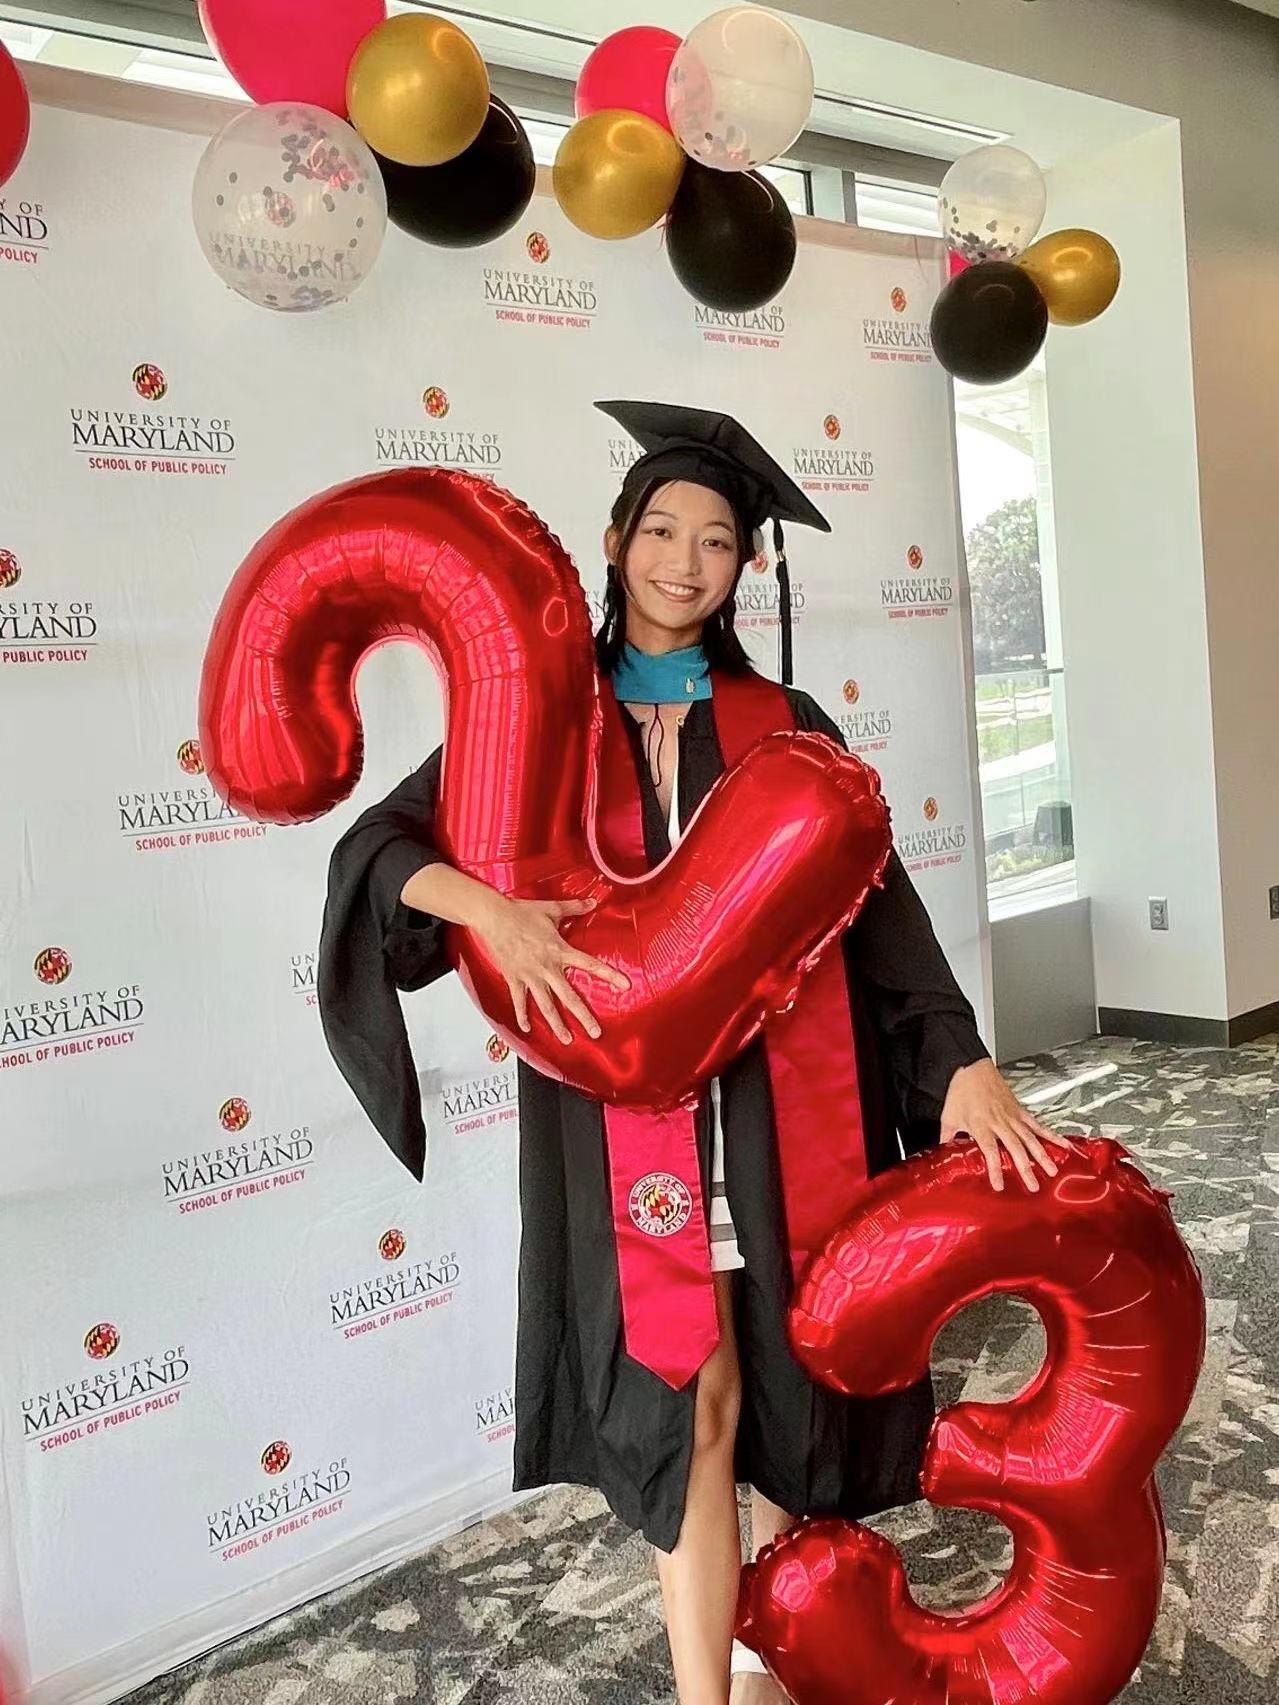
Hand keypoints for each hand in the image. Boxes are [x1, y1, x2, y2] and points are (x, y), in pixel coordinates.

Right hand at [474, 894, 629, 1045]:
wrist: (494, 917)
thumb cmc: (522, 912)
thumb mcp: (552, 909)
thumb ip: (575, 907)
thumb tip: (593, 901)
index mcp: (560, 951)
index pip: (590, 965)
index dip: (609, 975)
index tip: (624, 986)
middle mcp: (547, 968)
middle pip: (569, 997)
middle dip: (583, 1017)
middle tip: (595, 1032)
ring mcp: (530, 976)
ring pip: (546, 1006)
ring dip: (556, 1025)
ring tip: (566, 1039)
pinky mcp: (514, 979)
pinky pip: (519, 1001)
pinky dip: (522, 1015)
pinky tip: (527, 1028)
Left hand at [939, 1058, 1076, 1192]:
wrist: (970, 1066)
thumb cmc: (960, 1089)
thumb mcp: (948, 1116)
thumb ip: (948, 1136)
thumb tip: (943, 1150)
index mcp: (981, 1125)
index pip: (990, 1152)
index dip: (995, 1169)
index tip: (999, 1185)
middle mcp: (999, 1122)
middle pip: (1016, 1148)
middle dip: (1025, 1169)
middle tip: (1033, 1185)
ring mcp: (1012, 1116)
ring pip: (1030, 1138)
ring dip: (1042, 1155)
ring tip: (1052, 1170)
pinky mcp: (1019, 1109)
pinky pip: (1037, 1124)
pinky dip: (1050, 1134)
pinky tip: (1062, 1143)